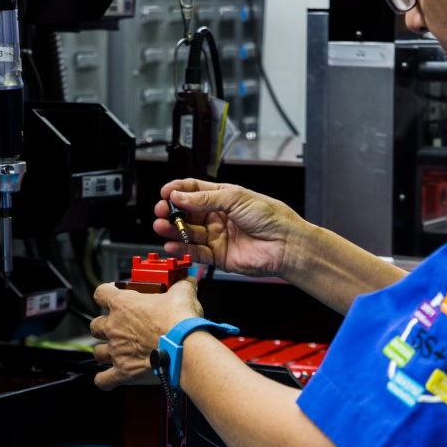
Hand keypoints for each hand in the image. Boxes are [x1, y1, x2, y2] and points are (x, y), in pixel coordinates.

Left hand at [90, 280, 202, 389]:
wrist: (186, 348)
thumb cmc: (180, 322)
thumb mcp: (182, 294)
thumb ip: (181, 285)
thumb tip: (187, 282)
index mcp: (123, 305)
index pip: (101, 293)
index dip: (106, 292)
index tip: (114, 293)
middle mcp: (114, 328)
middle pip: (95, 325)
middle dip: (105, 325)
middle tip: (120, 325)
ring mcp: (117, 351)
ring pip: (97, 351)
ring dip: (104, 350)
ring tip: (116, 350)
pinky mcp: (124, 372)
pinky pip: (103, 380)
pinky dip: (104, 380)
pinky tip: (109, 377)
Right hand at [153, 179, 308, 279]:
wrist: (285, 244)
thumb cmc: (271, 217)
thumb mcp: (235, 198)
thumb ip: (205, 199)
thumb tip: (180, 197)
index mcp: (223, 197)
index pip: (194, 190)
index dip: (178, 191)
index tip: (165, 193)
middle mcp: (218, 217)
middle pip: (187, 213)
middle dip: (172, 212)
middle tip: (161, 212)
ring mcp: (217, 236)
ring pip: (188, 233)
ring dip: (173, 230)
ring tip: (162, 228)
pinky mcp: (218, 256)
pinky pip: (195, 252)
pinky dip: (182, 249)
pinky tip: (172, 245)